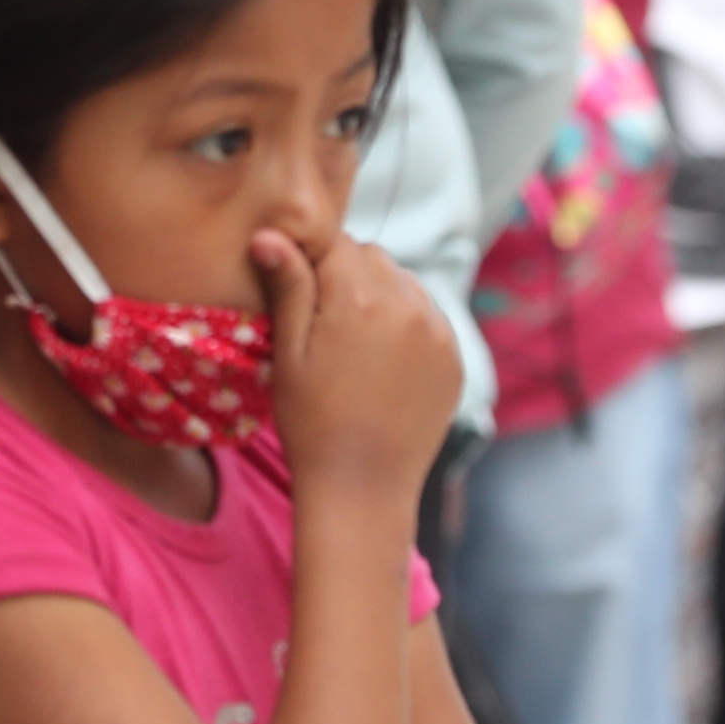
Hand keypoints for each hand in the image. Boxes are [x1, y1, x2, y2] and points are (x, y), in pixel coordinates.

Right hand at [255, 219, 457, 515]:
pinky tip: (384, 363)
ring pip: (403, 283)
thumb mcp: (289, 355)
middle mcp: (408, 305)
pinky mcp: (454, 356)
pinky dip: (407, 325)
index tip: (301, 297)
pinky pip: (428, 316)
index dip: (312, 263)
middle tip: (325, 324)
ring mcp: (438, 331)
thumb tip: (270, 234)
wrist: (363, 489)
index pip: (336, 243)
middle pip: (373, 258)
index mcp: (361, 300)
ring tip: (357, 346)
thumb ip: (288, 288)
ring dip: (381, 297)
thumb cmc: (311, 424)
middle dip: (348, 276)